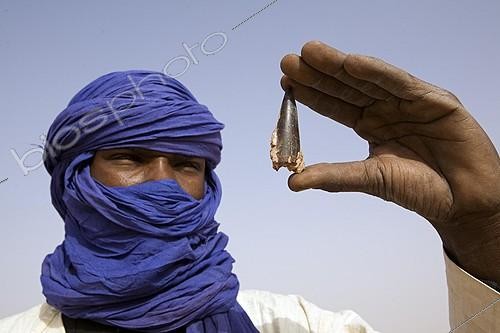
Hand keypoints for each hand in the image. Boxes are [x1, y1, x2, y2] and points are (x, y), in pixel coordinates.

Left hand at [280, 41, 499, 281]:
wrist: (464, 202)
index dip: (311, 94)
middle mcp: (386, 110)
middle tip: (287, 62)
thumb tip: (292, 182)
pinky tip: (352, 62)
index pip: (335, 105)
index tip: (285, 82)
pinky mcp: (434, 100)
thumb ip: (334, 176)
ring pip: (369, 80)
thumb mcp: (370, 179)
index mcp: (370, 125)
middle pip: (346, 88)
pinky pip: (401, 83)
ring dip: (339, 66)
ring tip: (310, 53)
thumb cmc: (421, 190)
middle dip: (318, 74)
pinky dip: (377, 72)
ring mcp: (408, 103)